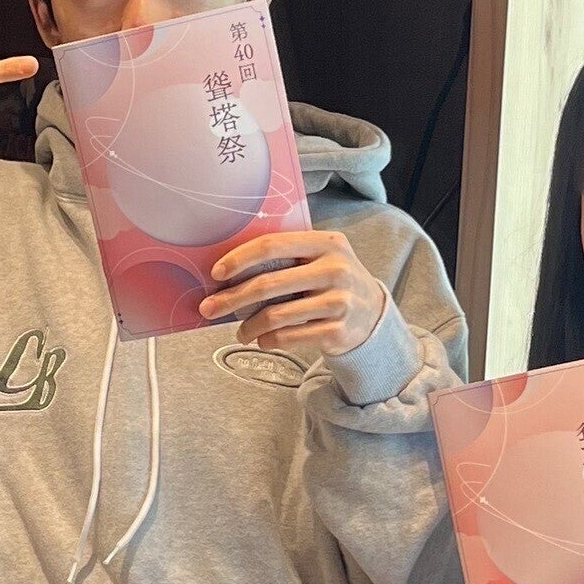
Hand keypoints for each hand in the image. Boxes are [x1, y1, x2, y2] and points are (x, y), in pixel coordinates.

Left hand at [200, 230, 387, 353]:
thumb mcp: (320, 257)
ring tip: (240, 331)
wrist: (374, 314)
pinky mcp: (338, 330)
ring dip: (248, 326)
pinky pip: (289, 337)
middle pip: (268, 284)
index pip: (272, 246)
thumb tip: (229, 272)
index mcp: (326, 243)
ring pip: (275, 316)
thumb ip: (287, 256)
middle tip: (209, 308)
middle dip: (231, 298)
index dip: (239, 259)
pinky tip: (262, 340)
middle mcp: (335, 269)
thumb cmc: (332, 282)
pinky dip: (268, 341)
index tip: (216, 273)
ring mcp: (339, 301)